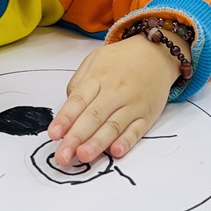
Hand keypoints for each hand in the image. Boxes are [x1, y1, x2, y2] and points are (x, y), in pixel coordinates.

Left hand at [48, 33, 183, 165]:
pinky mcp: (147, 115)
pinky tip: (116, 152)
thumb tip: (68, 110)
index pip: (78, 100)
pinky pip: (137, 130)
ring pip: (113, 126)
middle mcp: (115, 91)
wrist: (156, 52)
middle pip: (93, 117)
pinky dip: (127, 142)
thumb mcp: (94, 60)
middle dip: (76, 138)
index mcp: (98, 77)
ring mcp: (133, 104)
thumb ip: (78, 83)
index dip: (65, 118)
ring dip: (98, 143)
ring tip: (83, 157)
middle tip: (63, 156)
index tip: (53, 134)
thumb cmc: (121, 60)